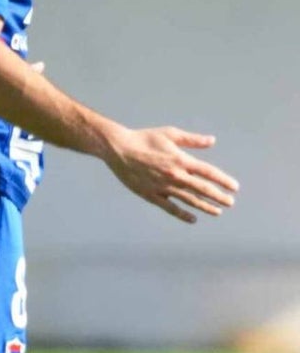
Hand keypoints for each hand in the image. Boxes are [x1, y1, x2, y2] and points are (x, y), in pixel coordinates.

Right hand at [103, 125, 238, 222]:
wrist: (118, 148)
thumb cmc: (143, 138)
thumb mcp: (169, 134)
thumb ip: (192, 140)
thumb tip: (212, 141)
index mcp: (181, 160)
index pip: (209, 173)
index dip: (224, 181)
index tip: (234, 187)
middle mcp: (175, 175)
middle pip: (203, 189)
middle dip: (219, 197)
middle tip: (230, 202)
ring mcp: (164, 187)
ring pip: (190, 200)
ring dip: (206, 207)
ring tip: (218, 212)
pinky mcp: (151, 195)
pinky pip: (170, 208)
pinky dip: (182, 214)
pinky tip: (192, 218)